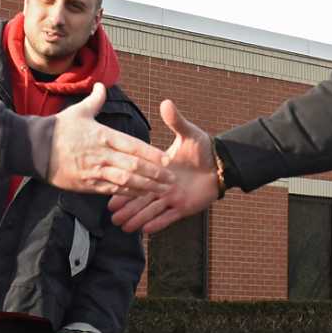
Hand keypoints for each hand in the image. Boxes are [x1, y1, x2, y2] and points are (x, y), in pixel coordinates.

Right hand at [48, 84, 170, 195]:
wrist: (33, 148)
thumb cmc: (58, 129)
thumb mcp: (78, 112)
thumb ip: (95, 101)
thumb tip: (101, 85)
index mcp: (103, 135)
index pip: (133, 145)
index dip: (152, 153)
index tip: (168, 159)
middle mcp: (101, 154)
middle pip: (134, 166)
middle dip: (155, 174)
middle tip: (172, 179)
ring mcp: (94, 171)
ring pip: (126, 181)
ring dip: (146, 187)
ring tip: (162, 191)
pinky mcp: (87, 185)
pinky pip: (112, 191)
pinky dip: (128, 194)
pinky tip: (142, 195)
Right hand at [108, 98, 219, 233]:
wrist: (222, 165)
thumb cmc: (204, 150)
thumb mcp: (189, 135)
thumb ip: (176, 121)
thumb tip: (166, 102)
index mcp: (159, 169)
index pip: (137, 176)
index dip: (124, 183)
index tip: (109, 186)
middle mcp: (162, 185)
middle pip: (140, 198)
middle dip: (125, 207)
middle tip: (110, 216)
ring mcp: (172, 198)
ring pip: (151, 210)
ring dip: (137, 218)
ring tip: (122, 226)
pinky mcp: (184, 208)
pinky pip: (168, 218)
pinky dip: (157, 224)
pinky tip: (144, 230)